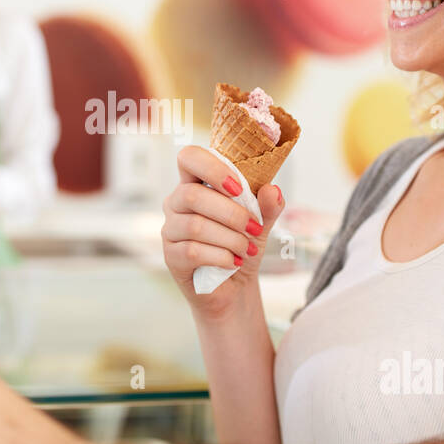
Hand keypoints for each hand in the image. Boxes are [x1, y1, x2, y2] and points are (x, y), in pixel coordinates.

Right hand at [161, 145, 285, 322]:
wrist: (235, 286)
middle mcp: (176, 203)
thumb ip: (268, 205)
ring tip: (247, 249)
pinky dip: (222, 257)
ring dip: (230, 238)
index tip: (238, 188)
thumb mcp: (261, 222)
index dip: (212, 168)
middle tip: (255, 228)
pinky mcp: (170, 257)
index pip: (189, 157)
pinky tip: (235, 262)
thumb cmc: (242, 245)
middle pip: (192, 195)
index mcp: (195, 183)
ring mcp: (170, 230)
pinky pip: (193, 251)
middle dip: (231, 213)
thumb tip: (272, 190)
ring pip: (195, 226)